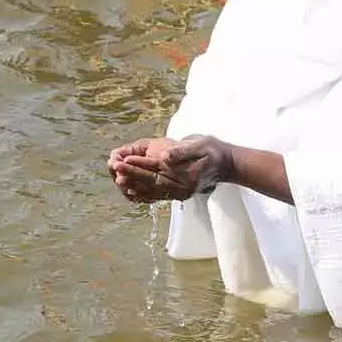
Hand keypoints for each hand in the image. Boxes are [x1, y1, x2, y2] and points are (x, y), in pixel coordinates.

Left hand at [107, 135, 234, 202]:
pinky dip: (142, 193)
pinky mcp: (177, 193)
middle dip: (131, 175)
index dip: (138, 165)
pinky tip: (130, 189)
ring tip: (117, 179)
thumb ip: (182, 152)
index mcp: (185, 176)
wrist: (227, 164)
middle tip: (114, 168)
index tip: (123, 160)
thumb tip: (165, 157)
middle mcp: (181, 189)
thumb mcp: (201, 145)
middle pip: (151, 182)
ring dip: (133, 185)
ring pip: (152, 191)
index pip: (157, 171)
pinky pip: (157, 196)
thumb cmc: (213, 151)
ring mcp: (179, 193)